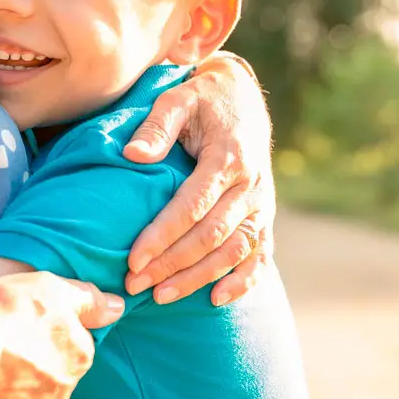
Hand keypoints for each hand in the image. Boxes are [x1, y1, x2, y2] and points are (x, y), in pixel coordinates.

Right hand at [0, 272, 123, 398]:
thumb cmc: (3, 315)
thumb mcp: (51, 289)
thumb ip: (88, 299)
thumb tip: (118, 307)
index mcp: (78, 360)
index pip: (74, 346)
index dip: (49, 332)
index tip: (26, 323)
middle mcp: (59, 396)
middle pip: (50, 377)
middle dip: (32, 363)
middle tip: (2, 343)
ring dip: (10, 389)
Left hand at [122, 52, 275, 304]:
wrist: (243, 100)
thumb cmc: (202, 101)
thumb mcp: (178, 99)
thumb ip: (157, 126)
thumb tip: (133, 155)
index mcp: (228, 157)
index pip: (193, 205)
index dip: (163, 235)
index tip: (133, 260)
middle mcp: (251, 185)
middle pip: (212, 235)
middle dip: (173, 264)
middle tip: (135, 285)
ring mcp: (262, 204)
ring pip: (235, 250)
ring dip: (200, 277)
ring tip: (163, 297)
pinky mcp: (265, 216)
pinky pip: (260, 254)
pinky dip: (244, 280)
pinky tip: (217, 299)